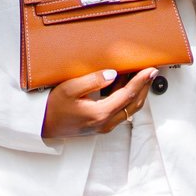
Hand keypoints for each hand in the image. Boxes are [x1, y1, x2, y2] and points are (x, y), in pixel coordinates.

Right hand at [41, 68, 156, 138]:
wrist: (44, 125)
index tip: (150, 70)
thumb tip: (112, 74)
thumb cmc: (53, 108)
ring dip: (138, 93)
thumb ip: (92, 80)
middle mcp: (106, 123)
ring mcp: (104, 126)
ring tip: (141, 76)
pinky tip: (125, 85)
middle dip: (145, 87)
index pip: (128, 95)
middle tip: (151, 71)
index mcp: (100, 113)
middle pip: (134, 104)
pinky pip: (121, 111)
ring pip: (129, 109)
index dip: (141, 81)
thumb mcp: (69, 88)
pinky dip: (127, 98)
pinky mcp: (101, 125)